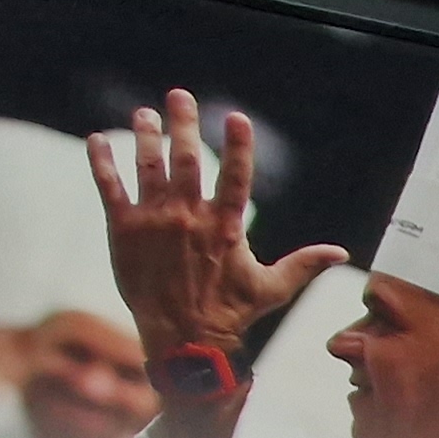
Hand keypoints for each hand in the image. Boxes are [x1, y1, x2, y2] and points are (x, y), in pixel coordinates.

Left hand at [90, 90, 343, 360]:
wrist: (182, 341)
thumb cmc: (230, 314)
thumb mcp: (272, 288)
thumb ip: (304, 264)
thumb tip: (341, 254)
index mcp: (224, 227)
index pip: (235, 177)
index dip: (237, 146)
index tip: (235, 117)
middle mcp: (188, 218)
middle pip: (186, 159)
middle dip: (182, 124)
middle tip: (179, 95)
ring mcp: (154, 222)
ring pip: (147, 167)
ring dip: (145, 136)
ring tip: (144, 115)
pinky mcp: (125, 231)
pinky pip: (111, 188)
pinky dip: (103, 162)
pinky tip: (97, 140)